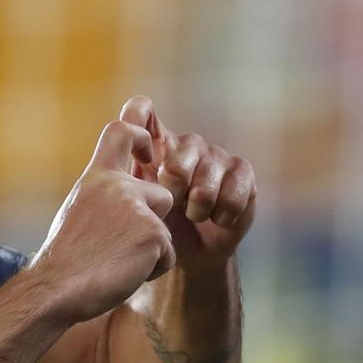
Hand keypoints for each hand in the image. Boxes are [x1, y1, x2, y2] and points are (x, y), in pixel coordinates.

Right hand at [27, 113, 177, 322]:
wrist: (56, 288)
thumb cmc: (65, 260)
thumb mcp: (78, 211)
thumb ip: (103, 198)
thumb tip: (125, 202)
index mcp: (95, 178)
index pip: (120, 132)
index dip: (141, 136)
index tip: (147, 151)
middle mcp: (117, 186)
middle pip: (161, 194)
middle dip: (153, 222)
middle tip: (122, 246)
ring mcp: (138, 209)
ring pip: (165, 228)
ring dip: (151, 248)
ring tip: (118, 262)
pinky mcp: (154, 235)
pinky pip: (169, 255)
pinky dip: (152, 270)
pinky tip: (125, 274)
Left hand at [120, 95, 257, 267]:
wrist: (192, 251)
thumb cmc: (159, 225)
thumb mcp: (136, 208)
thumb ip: (124, 185)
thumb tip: (121, 175)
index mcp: (156, 145)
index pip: (140, 110)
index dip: (137, 129)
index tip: (143, 162)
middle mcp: (187, 144)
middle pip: (177, 160)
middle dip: (173, 194)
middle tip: (173, 208)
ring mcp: (216, 154)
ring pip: (205, 183)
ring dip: (198, 210)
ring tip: (194, 216)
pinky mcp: (242, 171)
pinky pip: (233, 193)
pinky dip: (223, 214)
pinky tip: (217, 219)